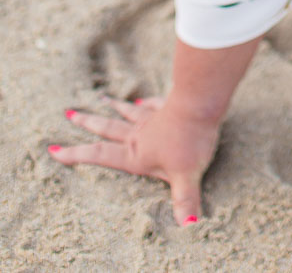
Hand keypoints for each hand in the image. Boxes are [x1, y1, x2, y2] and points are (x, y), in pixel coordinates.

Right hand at [48, 94, 220, 225]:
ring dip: (113, 107)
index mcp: (136, 154)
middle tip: (69, 114)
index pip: (101, 154)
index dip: (77, 154)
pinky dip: (145, 102)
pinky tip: (141, 99)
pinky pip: (152, 103)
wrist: (201, 102)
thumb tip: (188, 226)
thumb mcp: (186, 176)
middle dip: (87, 123)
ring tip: (101, 100)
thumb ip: (184, 201)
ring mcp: (153, 117)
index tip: (55, 150)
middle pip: (109, 128)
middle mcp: (140, 134)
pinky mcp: (168, 104)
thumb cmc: (190, 140)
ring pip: (127, 113)